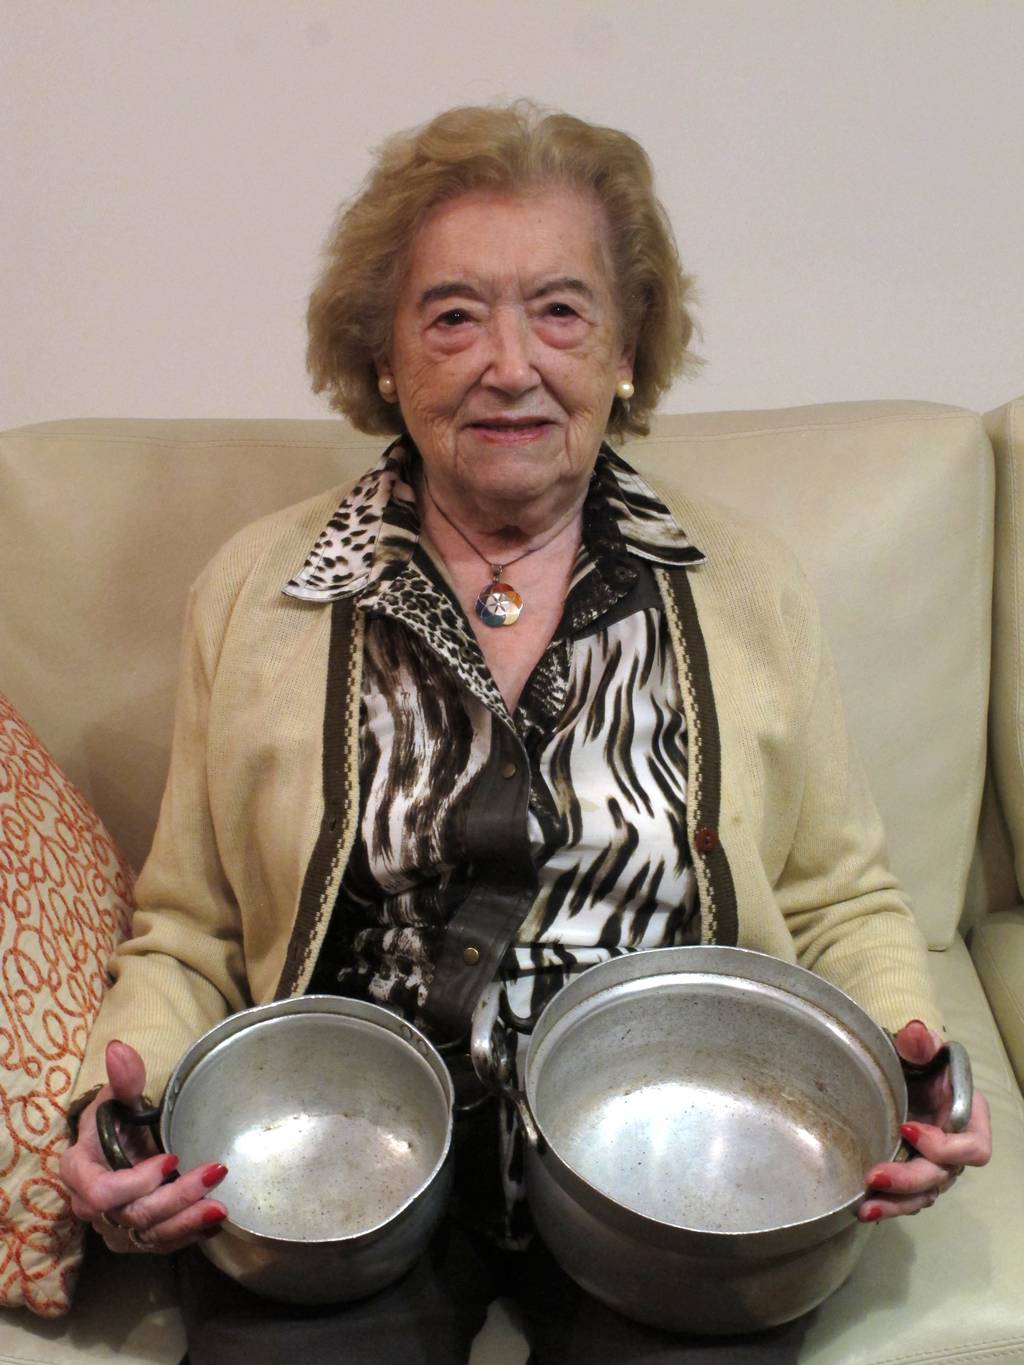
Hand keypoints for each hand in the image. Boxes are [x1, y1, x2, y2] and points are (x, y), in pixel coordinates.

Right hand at [60, 1039, 228, 1252]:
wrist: (116, 1147)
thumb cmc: (115, 1120)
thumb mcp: (118, 1096)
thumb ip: (123, 1079)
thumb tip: (117, 1048)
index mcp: (79, 1171)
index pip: (101, 1192)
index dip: (135, 1183)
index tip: (171, 1158)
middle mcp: (91, 1206)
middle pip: (132, 1215)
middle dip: (176, 1199)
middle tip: (214, 1174)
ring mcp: (113, 1226)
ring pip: (148, 1235)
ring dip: (186, 1223)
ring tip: (220, 1207)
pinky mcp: (134, 1237)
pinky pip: (159, 1244)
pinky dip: (187, 1235)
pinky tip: (214, 1222)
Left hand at [859, 1020, 990, 1220]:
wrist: (900, 1070)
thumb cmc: (915, 1057)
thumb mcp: (917, 1047)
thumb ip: (919, 1043)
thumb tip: (916, 1033)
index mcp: (967, 1114)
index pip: (973, 1146)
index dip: (945, 1147)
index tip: (907, 1129)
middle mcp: (955, 1145)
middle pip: (943, 1175)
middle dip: (910, 1180)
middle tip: (874, 1176)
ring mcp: (935, 1162)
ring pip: (925, 1194)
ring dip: (897, 1203)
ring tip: (865, 1208)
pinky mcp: (913, 1170)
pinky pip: (908, 1196)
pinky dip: (889, 1203)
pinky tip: (864, 1207)